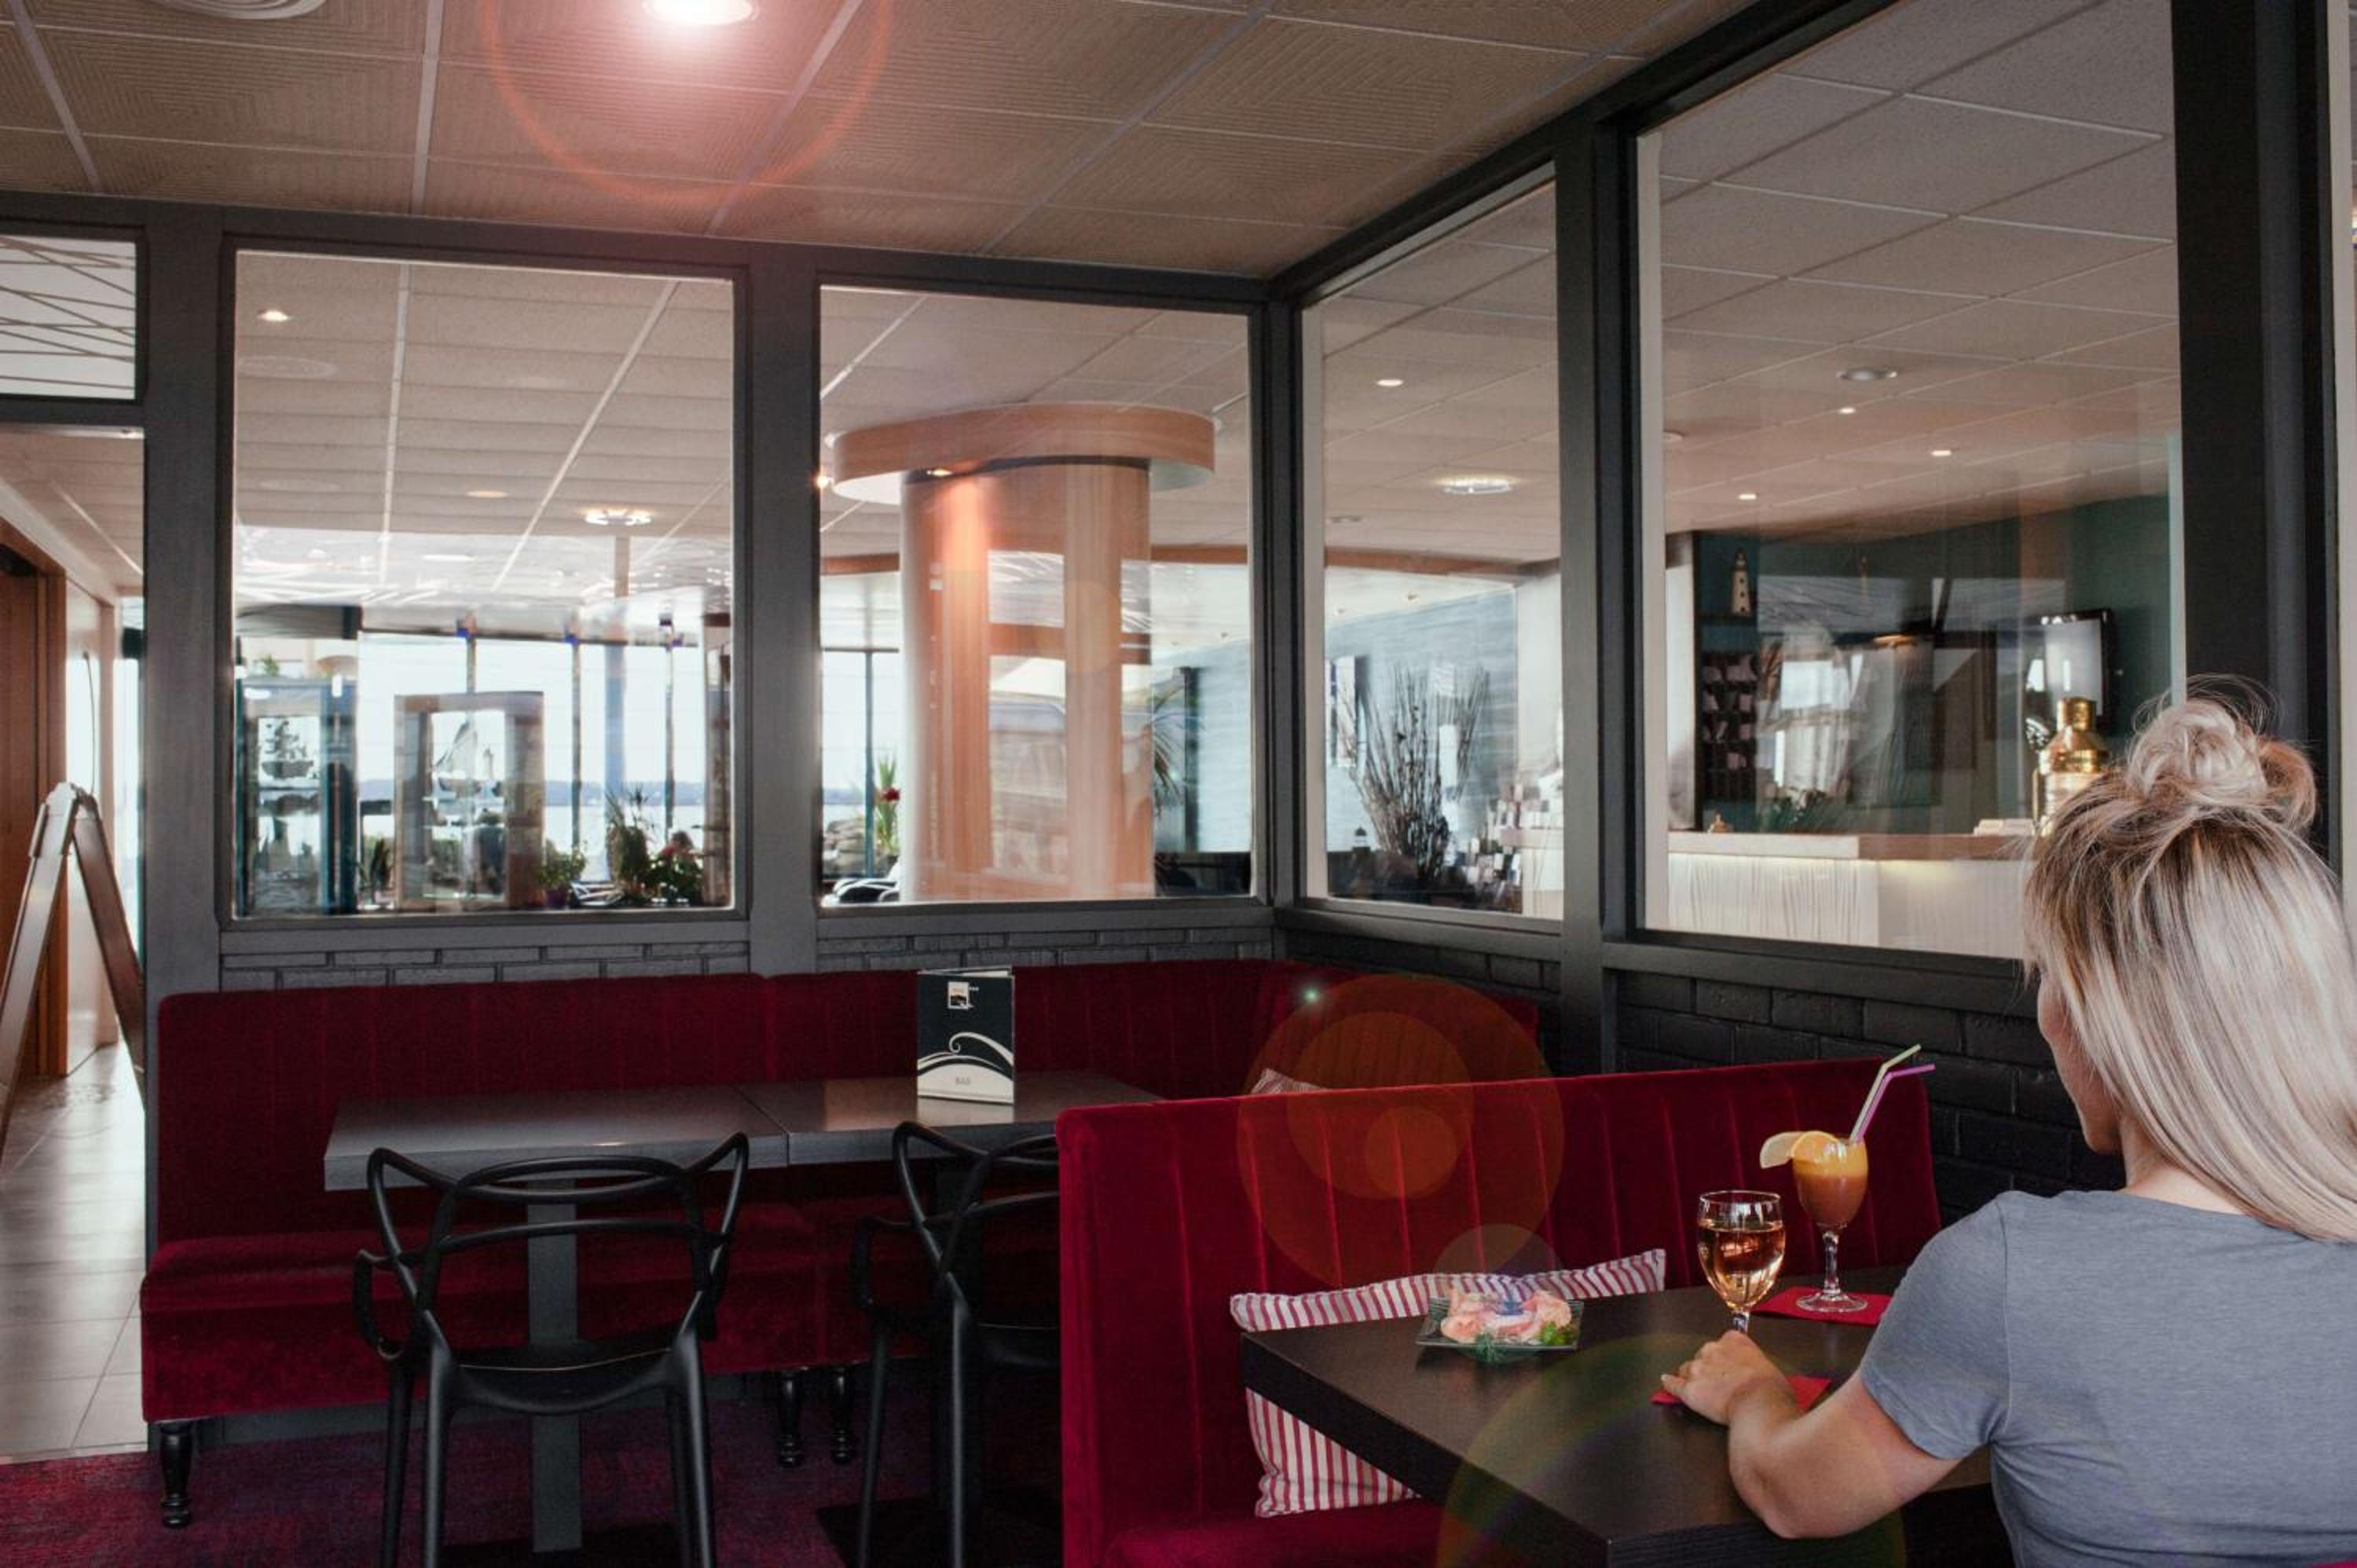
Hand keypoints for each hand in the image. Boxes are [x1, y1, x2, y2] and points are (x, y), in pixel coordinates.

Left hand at [1661, 1330, 1792, 1424]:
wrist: (1759, 1404)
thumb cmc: (1772, 1390)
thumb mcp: (1771, 1370)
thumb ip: (1757, 1368)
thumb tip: (1761, 1379)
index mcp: (1735, 1340)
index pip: (1725, 1341)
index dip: (1728, 1357)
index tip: (1732, 1366)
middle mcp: (1713, 1349)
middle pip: (1704, 1355)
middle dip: (1710, 1368)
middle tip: (1721, 1384)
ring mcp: (1698, 1368)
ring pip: (1688, 1369)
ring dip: (1693, 1378)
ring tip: (1703, 1391)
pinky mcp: (1689, 1389)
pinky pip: (1674, 1384)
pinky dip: (1670, 1384)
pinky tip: (1666, 1383)